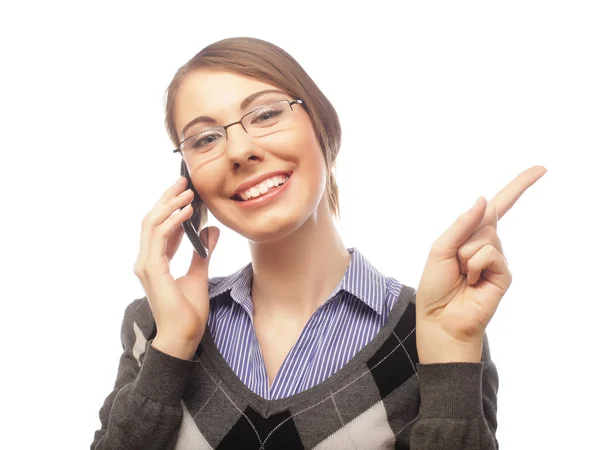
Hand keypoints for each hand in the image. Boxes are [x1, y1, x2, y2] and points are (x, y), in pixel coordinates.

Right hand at [133, 176, 219, 359]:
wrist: (183, 336)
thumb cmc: (188, 312)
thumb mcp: (199, 274)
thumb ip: (203, 252)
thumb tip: (211, 231)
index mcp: (155, 261)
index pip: (159, 226)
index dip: (171, 207)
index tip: (186, 192)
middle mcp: (146, 260)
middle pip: (151, 219)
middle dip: (167, 198)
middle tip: (184, 181)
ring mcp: (146, 265)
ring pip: (151, 224)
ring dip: (170, 205)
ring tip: (188, 192)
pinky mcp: (152, 270)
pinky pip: (158, 238)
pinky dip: (172, 222)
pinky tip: (187, 212)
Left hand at [416, 166, 546, 363]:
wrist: (440, 319)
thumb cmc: (436, 286)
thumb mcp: (441, 249)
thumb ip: (462, 224)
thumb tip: (484, 200)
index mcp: (471, 236)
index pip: (499, 206)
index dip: (518, 187)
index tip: (541, 169)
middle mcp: (487, 245)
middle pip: (486, 218)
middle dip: (464, 236)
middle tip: (455, 263)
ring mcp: (497, 259)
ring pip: (485, 236)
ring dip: (465, 253)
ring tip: (462, 274)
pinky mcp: (504, 274)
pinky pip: (490, 253)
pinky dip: (475, 264)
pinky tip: (472, 281)